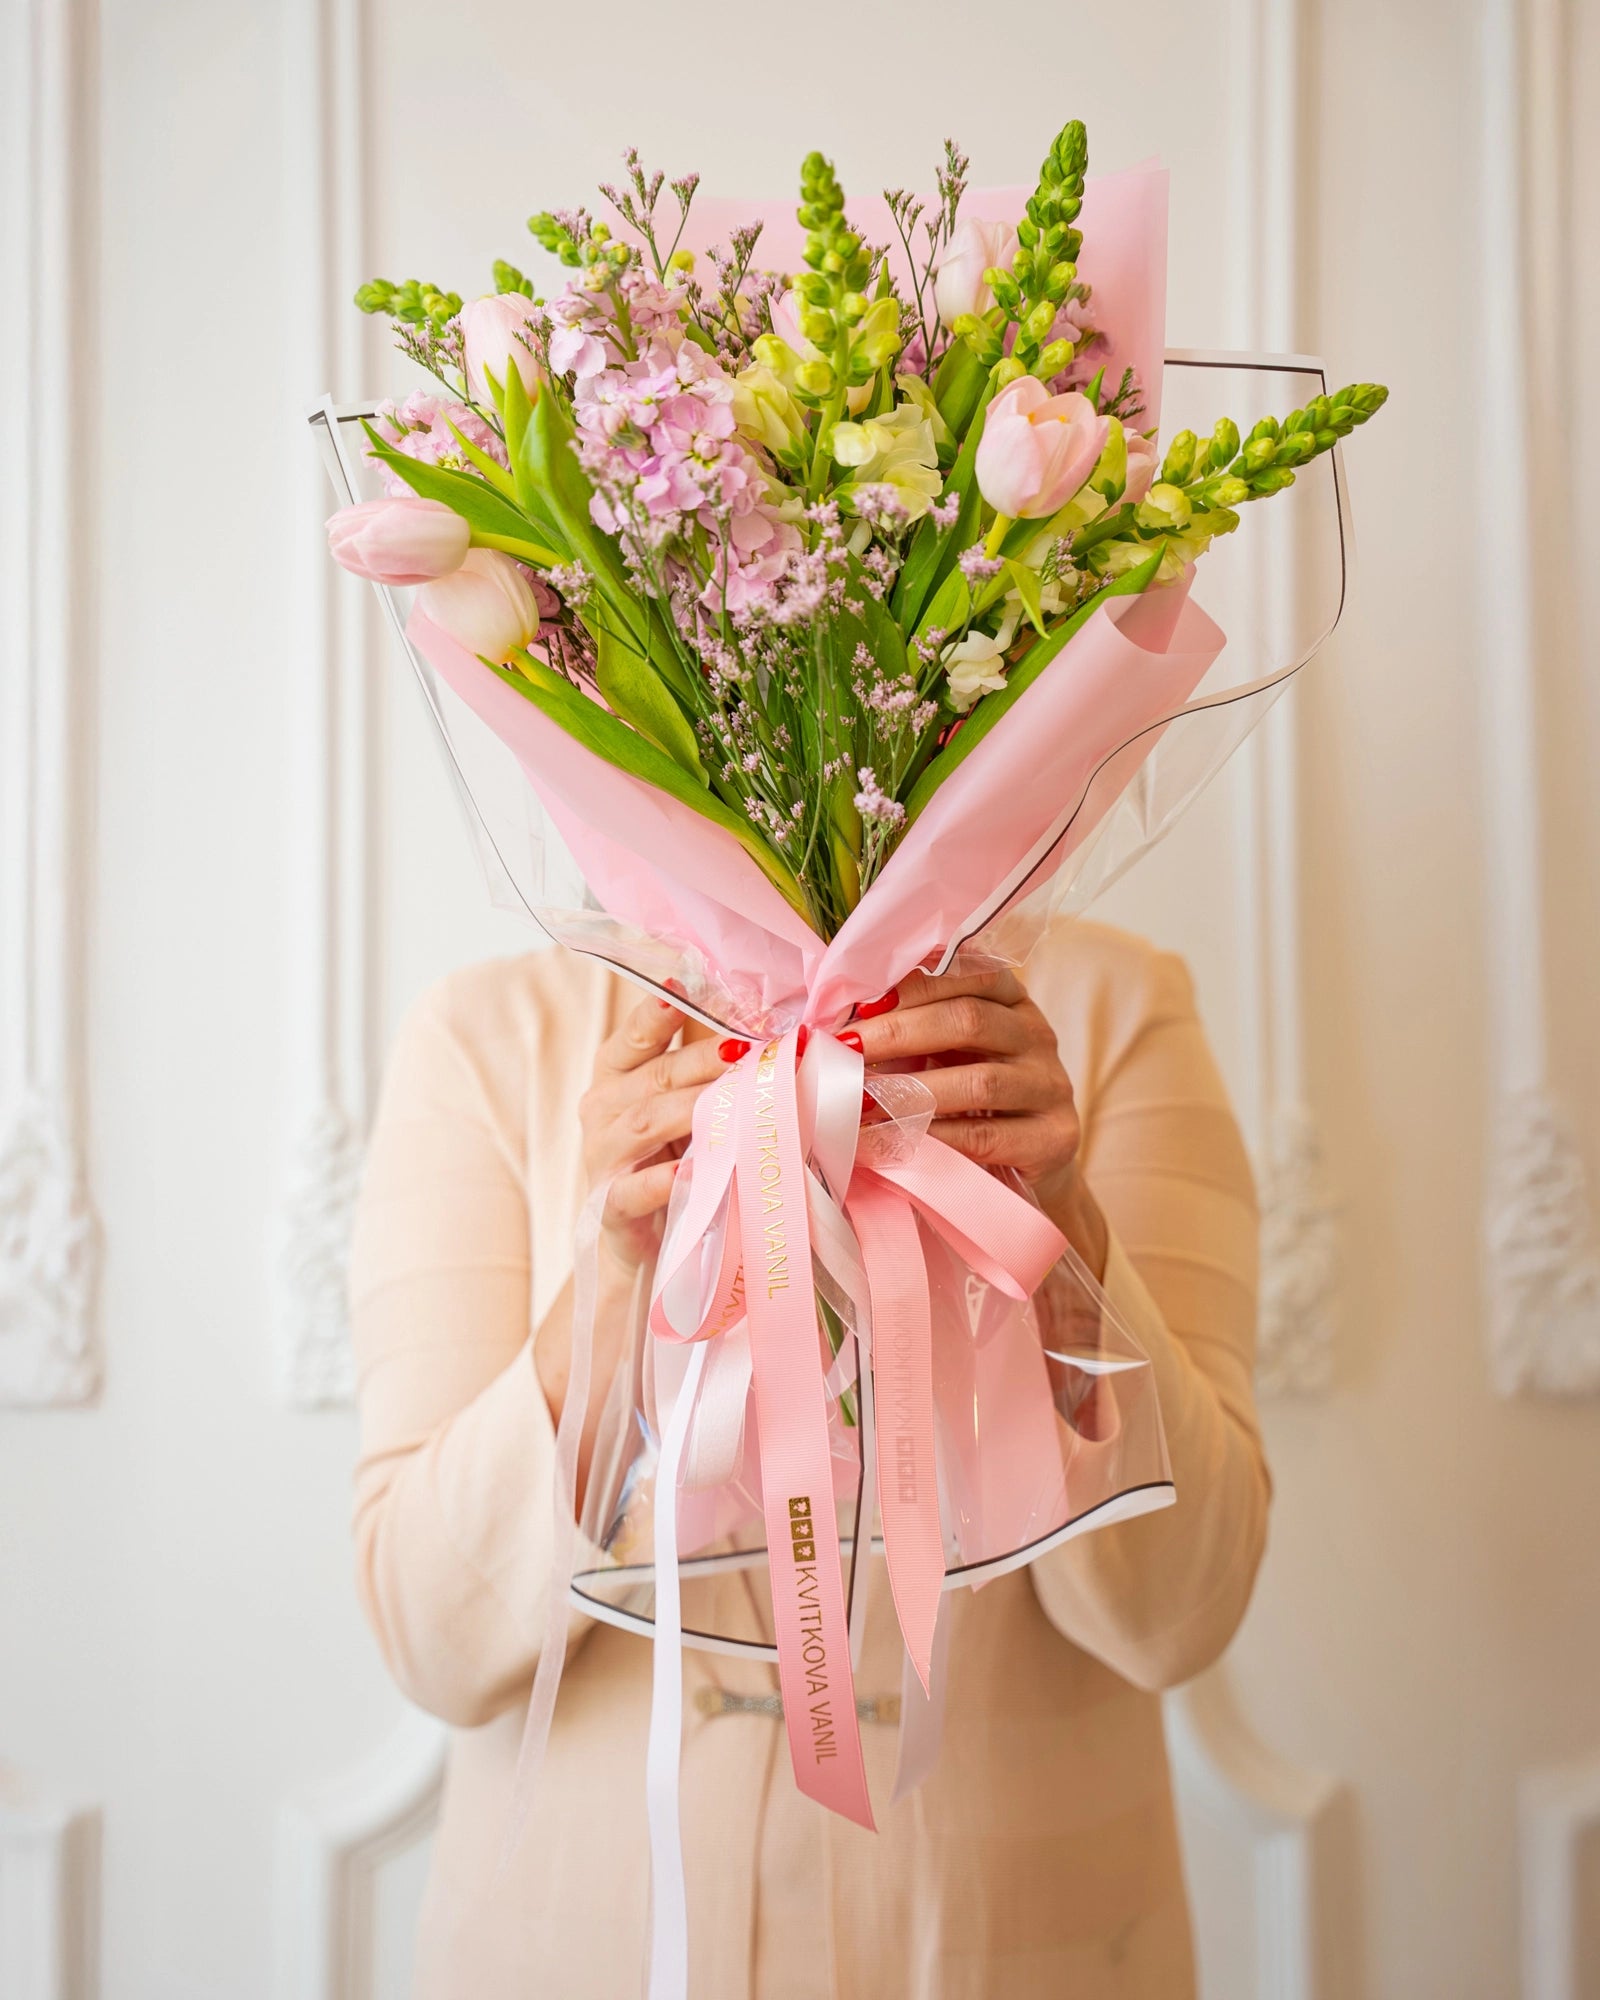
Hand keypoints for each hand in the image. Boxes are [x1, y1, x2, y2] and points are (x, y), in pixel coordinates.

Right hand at [579, 993, 733, 1270]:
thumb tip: (759, 1033)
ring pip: (646, 1123)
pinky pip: (631, 1191)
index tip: (681, 988)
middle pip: (656, 1076)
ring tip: (735, 1102)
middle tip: (750, 1051)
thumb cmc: (668, 1161)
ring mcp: (604, 1159)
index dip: (656, 1014)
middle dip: (703, 1060)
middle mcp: (603, 1110)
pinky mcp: (611, 1208)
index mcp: (616, 1078)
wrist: (644, 1245)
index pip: (634, 1038)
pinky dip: (659, 1182)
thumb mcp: (681, 1110)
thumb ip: (705, 1072)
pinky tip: (689, 1173)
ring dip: (692, 1109)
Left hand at [848, 963, 1109, 1278]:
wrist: (1030, 1169)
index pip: (969, 974)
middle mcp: (1037, 1035)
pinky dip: (929, 1140)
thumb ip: (908, 1032)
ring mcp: (1051, 1086)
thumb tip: (835, 1027)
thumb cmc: (972, 1103)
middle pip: (969, 1021)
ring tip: (857, 1102)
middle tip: (844, 1052)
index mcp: (1011, 1001)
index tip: (859, 1006)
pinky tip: (885, 1144)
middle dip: (898, 1033)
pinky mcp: (1053, 1138)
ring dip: (908, 1092)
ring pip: (978, 1082)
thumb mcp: (947, 1055)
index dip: (912, 986)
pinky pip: (984, 1138)